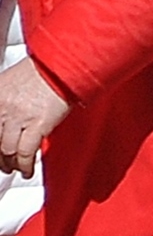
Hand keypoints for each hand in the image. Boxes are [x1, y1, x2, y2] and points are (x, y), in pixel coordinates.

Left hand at [0, 58, 64, 176]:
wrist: (64, 66)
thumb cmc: (42, 70)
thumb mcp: (9, 82)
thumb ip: (1, 102)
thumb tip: (1, 120)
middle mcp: (2, 107)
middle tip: (1, 163)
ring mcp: (19, 117)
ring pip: (6, 150)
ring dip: (10, 163)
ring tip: (14, 167)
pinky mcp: (39, 124)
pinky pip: (26, 152)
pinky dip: (24, 165)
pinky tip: (26, 169)